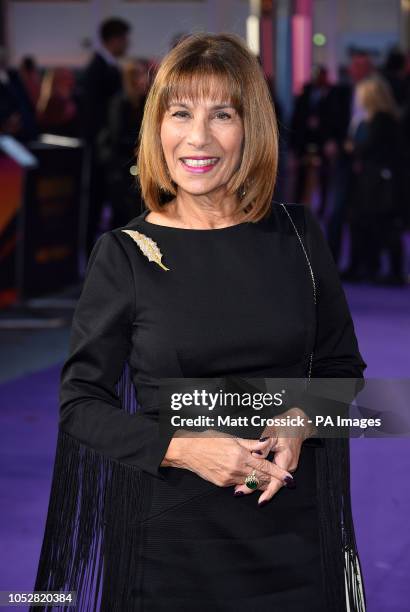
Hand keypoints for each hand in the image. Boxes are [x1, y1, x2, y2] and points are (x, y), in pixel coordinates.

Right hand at [162, 429, 293, 488]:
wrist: (189, 451)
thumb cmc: (209, 440)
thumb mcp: (233, 438)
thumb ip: (251, 444)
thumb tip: (267, 444)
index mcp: (240, 456)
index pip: (265, 467)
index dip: (278, 473)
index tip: (289, 479)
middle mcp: (236, 469)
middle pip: (260, 478)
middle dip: (272, 480)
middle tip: (282, 480)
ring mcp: (229, 478)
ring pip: (251, 484)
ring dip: (260, 482)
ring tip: (268, 481)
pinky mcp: (222, 484)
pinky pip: (238, 485)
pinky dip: (246, 483)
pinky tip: (249, 479)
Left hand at [233, 407, 315, 504]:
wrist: (298, 422)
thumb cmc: (285, 425)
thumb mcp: (273, 431)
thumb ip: (264, 444)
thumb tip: (255, 455)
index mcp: (286, 459)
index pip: (278, 481)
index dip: (269, 492)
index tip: (261, 501)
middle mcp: (288, 466)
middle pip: (272, 482)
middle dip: (256, 489)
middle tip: (239, 492)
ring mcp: (286, 465)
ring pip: (271, 479)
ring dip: (257, 484)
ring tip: (240, 489)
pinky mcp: (283, 463)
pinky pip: (272, 474)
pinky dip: (261, 477)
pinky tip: (250, 479)